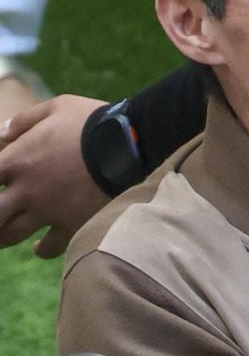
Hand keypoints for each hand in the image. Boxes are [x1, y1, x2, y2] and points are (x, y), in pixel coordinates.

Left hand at [0, 95, 107, 256]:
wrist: (129, 145)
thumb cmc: (92, 122)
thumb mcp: (57, 107)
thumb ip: (25, 120)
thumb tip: (1, 131)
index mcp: (16, 160)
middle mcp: (25, 190)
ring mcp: (47, 211)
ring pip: (8, 235)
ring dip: (2, 234)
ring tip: (3, 232)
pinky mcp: (71, 224)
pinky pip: (48, 247)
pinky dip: (41, 249)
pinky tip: (39, 245)